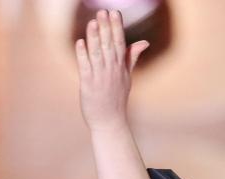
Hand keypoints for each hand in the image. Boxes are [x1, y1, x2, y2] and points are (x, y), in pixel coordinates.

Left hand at [75, 9, 148, 132]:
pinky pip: (85, 67)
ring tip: (92, 22)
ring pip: (97, 54)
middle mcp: (111, 70)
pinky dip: (82, 54)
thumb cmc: (117, 99)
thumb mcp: (127, 77)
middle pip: (109, 45)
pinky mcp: (88, 85)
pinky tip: (80, 42)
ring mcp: (100, 77)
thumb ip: (132, 57)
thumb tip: (144, 42)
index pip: (120, 43)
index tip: (114, 12)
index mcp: (120, 67)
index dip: (116, 27)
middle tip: (103, 11)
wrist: (110, 121)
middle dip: (106, 27)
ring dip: (94, 37)